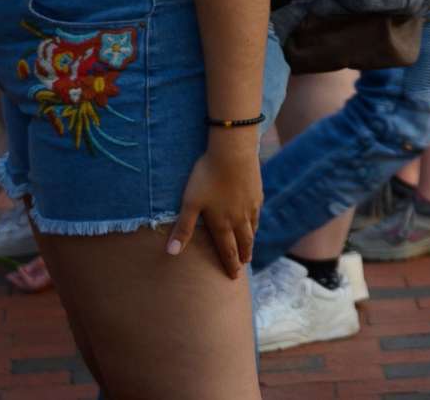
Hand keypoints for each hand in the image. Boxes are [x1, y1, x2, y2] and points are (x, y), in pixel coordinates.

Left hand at [168, 138, 261, 276]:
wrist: (233, 152)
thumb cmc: (207, 177)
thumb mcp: (190, 203)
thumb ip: (182, 229)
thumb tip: (171, 253)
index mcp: (223, 224)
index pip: (227, 250)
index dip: (230, 265)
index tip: (233, 276)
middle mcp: (240, 218)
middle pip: (243, 242)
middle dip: (243, 256)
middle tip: (244, 266)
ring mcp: (251, 205)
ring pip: (252, 229)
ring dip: (250, 241)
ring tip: (250, 247)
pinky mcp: (257, 192)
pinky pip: (257, 214)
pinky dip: (256, 223)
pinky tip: (254, 220)